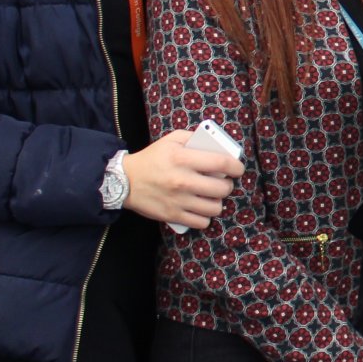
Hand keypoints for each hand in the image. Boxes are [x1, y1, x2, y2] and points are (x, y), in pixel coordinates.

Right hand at [123, 129, 241, 229]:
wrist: (124, 181)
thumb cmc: (152, 158)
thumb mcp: (172, 140)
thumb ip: (194, 139)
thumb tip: (218, 145)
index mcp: (182, 159)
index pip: (221, 164)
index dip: (236, 167)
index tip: (237, 169)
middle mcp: (182, 181)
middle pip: (223, 188)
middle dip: (228, 185)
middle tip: (223, 182)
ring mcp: (178, 201)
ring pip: (215, 208)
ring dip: (218, 202)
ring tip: (212, 196)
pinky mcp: (172, 216)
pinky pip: (202, 222)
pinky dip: (205, 217)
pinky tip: (201, 208)